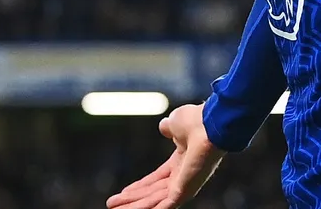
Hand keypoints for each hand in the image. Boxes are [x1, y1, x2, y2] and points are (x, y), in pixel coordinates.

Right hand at [105, 103, 225, 208]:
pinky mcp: (184, 190)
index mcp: (181, 162)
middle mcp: (182, 177)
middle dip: (131, 199)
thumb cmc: (196, 121)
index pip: (156, 179)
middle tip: (112, 205)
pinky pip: (164, 205)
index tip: (124, 192)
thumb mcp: (175, 123)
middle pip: (152, 193)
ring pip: (154, 201)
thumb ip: (168, 128)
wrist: (208, 124)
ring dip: (134, 206)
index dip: (139, 186)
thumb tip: (164, 126)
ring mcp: (184, 185)